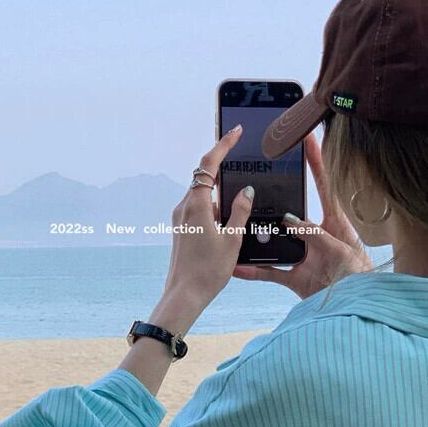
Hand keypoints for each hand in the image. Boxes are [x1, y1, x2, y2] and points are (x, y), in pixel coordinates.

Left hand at [161, 125, 254, 315]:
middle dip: (224, 169)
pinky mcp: (181, 229)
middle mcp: (184, 207)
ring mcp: (181, 218)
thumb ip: (240, 211)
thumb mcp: (232, 239)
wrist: (184, 295)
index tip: (235, 131)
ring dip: (221, 194)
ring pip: (203, 195)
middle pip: (205, 177)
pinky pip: (199, 209)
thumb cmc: (208, 271)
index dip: (223, 144)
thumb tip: (246, 191)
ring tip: (239, 206)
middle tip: (241, 159)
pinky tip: (227, 223)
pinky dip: (214, 208)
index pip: (209, 164)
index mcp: (197, 205)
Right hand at [232, 132, 373, 299]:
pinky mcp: (296, 278)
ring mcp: (304, 256)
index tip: (306, 137)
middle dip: (275, 196)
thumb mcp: (341, 251)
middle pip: (291, 211)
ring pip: (275, 240)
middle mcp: (317, 236)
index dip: (317, 161)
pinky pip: (270, 272)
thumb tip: (288, 220)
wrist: (358, 309)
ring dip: (258, 236)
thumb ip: (315, 235)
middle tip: (259, 175)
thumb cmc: (362, 278)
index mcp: (336, 223)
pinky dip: (253, 270)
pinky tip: (237, 266)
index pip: (325, 185)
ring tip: (239, 222)